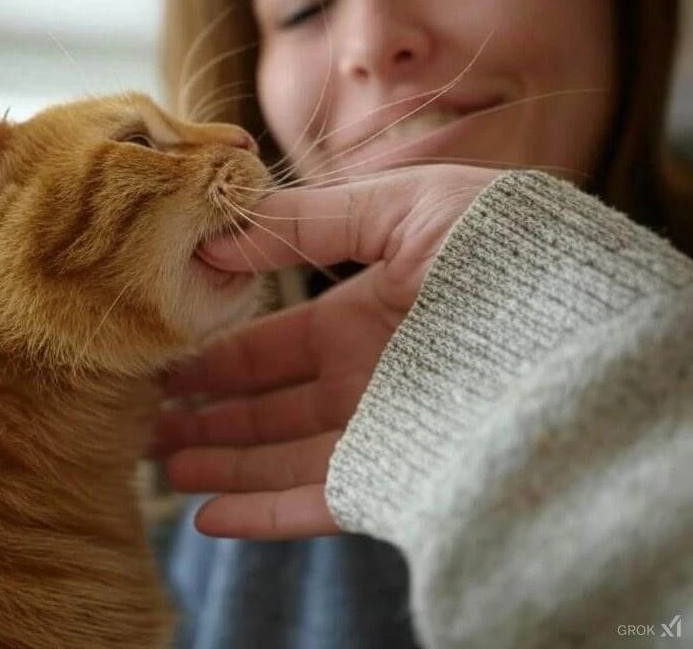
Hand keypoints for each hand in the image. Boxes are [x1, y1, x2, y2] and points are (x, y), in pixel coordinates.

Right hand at [155, 165, 506, 538]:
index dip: (221, 347)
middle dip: (208, 409)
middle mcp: (370, 378)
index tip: (165, 349)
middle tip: (144, 412)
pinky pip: (314, 506)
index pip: (279, 340)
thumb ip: (303, 219)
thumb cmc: (499, 249)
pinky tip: (206, 516)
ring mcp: (380, 433)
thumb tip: (212, 236)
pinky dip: (260, 516)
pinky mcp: (394, 483)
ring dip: (220, 462)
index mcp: (370, 314)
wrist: (576, 326)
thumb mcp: (399, 205)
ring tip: (157, 461)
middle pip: (271, 403)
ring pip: (280, 458)